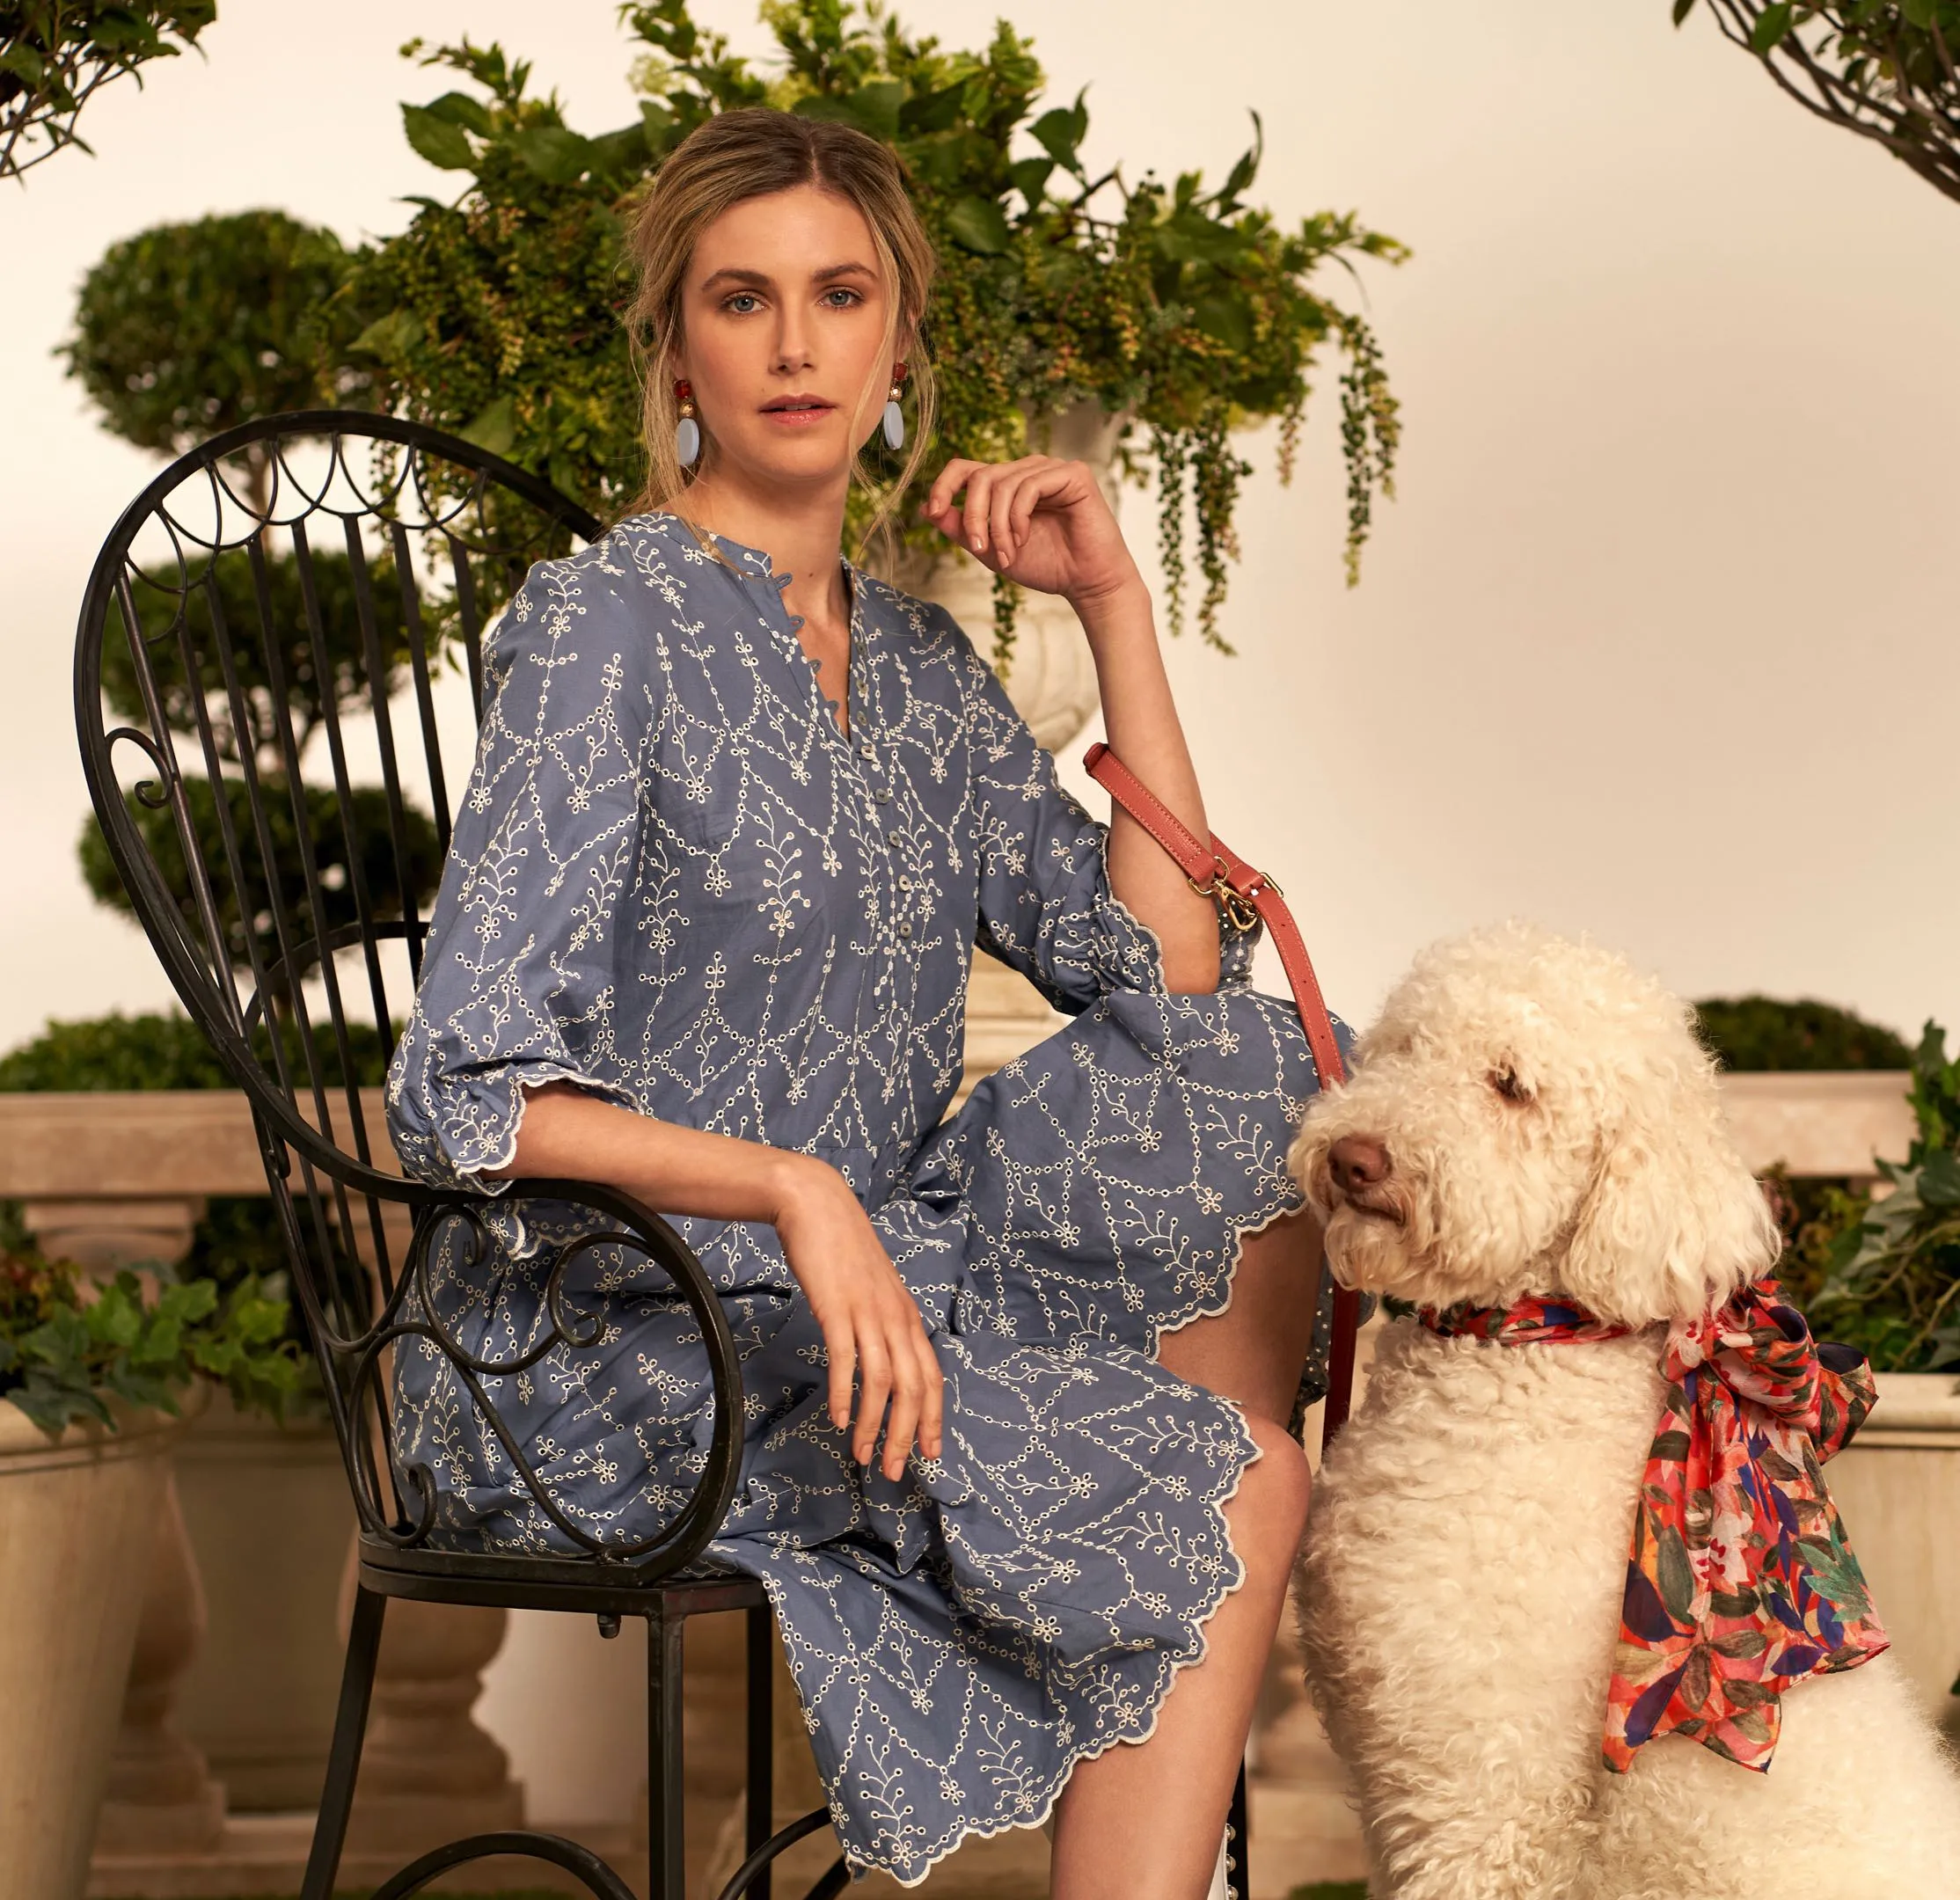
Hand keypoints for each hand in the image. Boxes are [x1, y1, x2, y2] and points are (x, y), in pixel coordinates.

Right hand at [771, 1157, 943, 1479]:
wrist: (817, 1205)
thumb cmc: (843, 1250)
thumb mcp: (874, 1290)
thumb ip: (884, 1323)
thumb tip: (885, 1361)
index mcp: (908, 1316)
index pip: (932, 1377)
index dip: (935, 1419)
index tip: (930, 1455)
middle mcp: (896, 1317)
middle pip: (914, 1389)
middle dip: (907, 1436)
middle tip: (893, 1471)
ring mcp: (868, 1312)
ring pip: (883, 1381)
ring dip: (873, 1424)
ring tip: (861, 1456)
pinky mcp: (838, 1308)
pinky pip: (846, 1359)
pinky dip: (845, 1394)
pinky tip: (837, 1419)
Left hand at [923, 455, 1144, 613]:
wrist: (1086, 583)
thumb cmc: (1047, 565)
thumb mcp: (992, 550)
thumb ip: (963, 529)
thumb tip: (929, 510)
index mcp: (1008, 484)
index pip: (966, 468)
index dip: (944, 484)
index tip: (933, 509)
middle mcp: (1027, 470)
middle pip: (981, 476)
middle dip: (974, 516)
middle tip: (979, 549)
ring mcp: (1050, 468)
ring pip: (1002, 483)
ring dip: (998, 525)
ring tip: (1008, 554)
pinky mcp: (1072, 473)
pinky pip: (1029, 485)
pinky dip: (1018, 516)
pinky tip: (1023, 538)